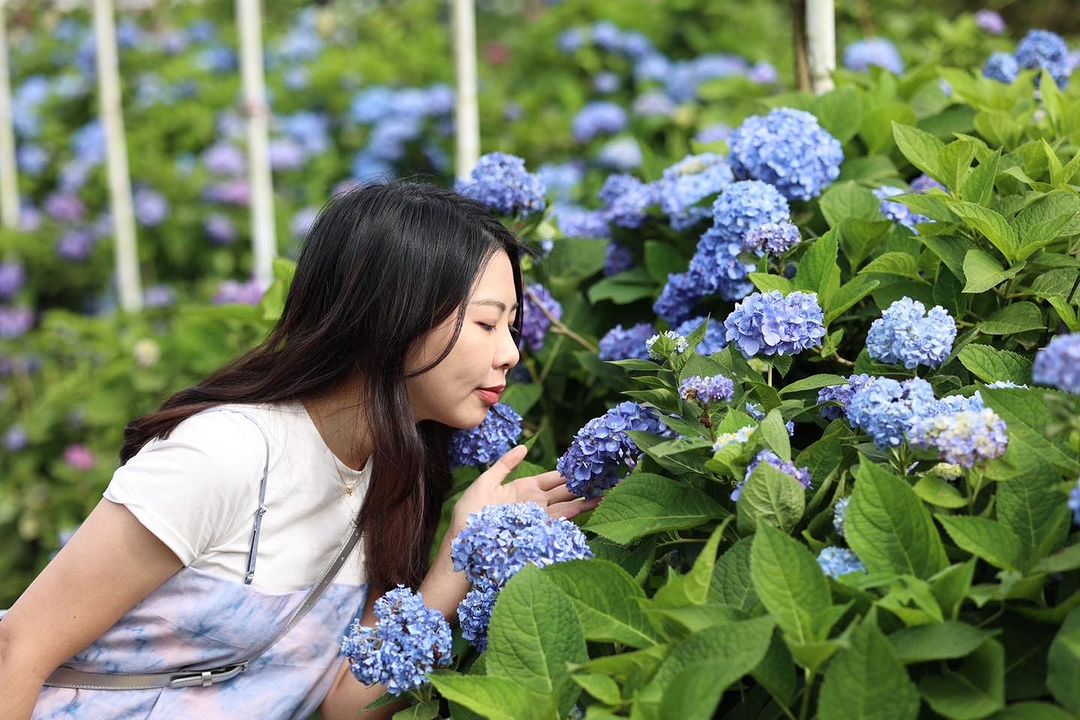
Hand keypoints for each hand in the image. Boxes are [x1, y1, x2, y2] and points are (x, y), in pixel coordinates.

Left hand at [449, 445, 599, 535]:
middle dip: (584, 485)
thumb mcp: (486, 482)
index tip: (586, 464)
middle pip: (566, 492)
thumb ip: (505, 464)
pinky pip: (560, 521)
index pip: (553, 479)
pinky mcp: (538, 530)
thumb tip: (524, 447)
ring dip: (586, 500)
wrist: (463, 540)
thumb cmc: (470, 512)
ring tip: (606, 494)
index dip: (569, 472)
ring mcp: (538, 517)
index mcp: (524, 488)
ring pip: (568, 506)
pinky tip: (592, 508)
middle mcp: (535, 503)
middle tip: (606, 478)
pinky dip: (577, 515)